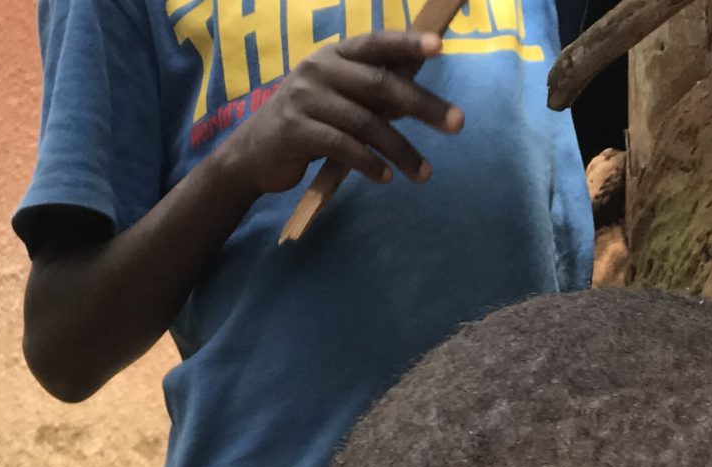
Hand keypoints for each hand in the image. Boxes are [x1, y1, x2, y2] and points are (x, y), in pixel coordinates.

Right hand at [220, 32, 464, 200]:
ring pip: (365, 122)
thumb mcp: (338, 100)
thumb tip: (418, 93)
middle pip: (380, 84)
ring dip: (401, 150)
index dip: (407, 43)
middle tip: (457, 123)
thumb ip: (371, 94)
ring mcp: (305, 99)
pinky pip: (342, 146)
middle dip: (423, 105)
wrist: (253, 152)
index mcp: (334, 56)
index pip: (376, 43)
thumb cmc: (307, 124)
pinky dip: (369, 164)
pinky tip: (386, 178)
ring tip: (424, 173)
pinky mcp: (296, 131)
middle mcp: (319, 69)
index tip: (440, 47)